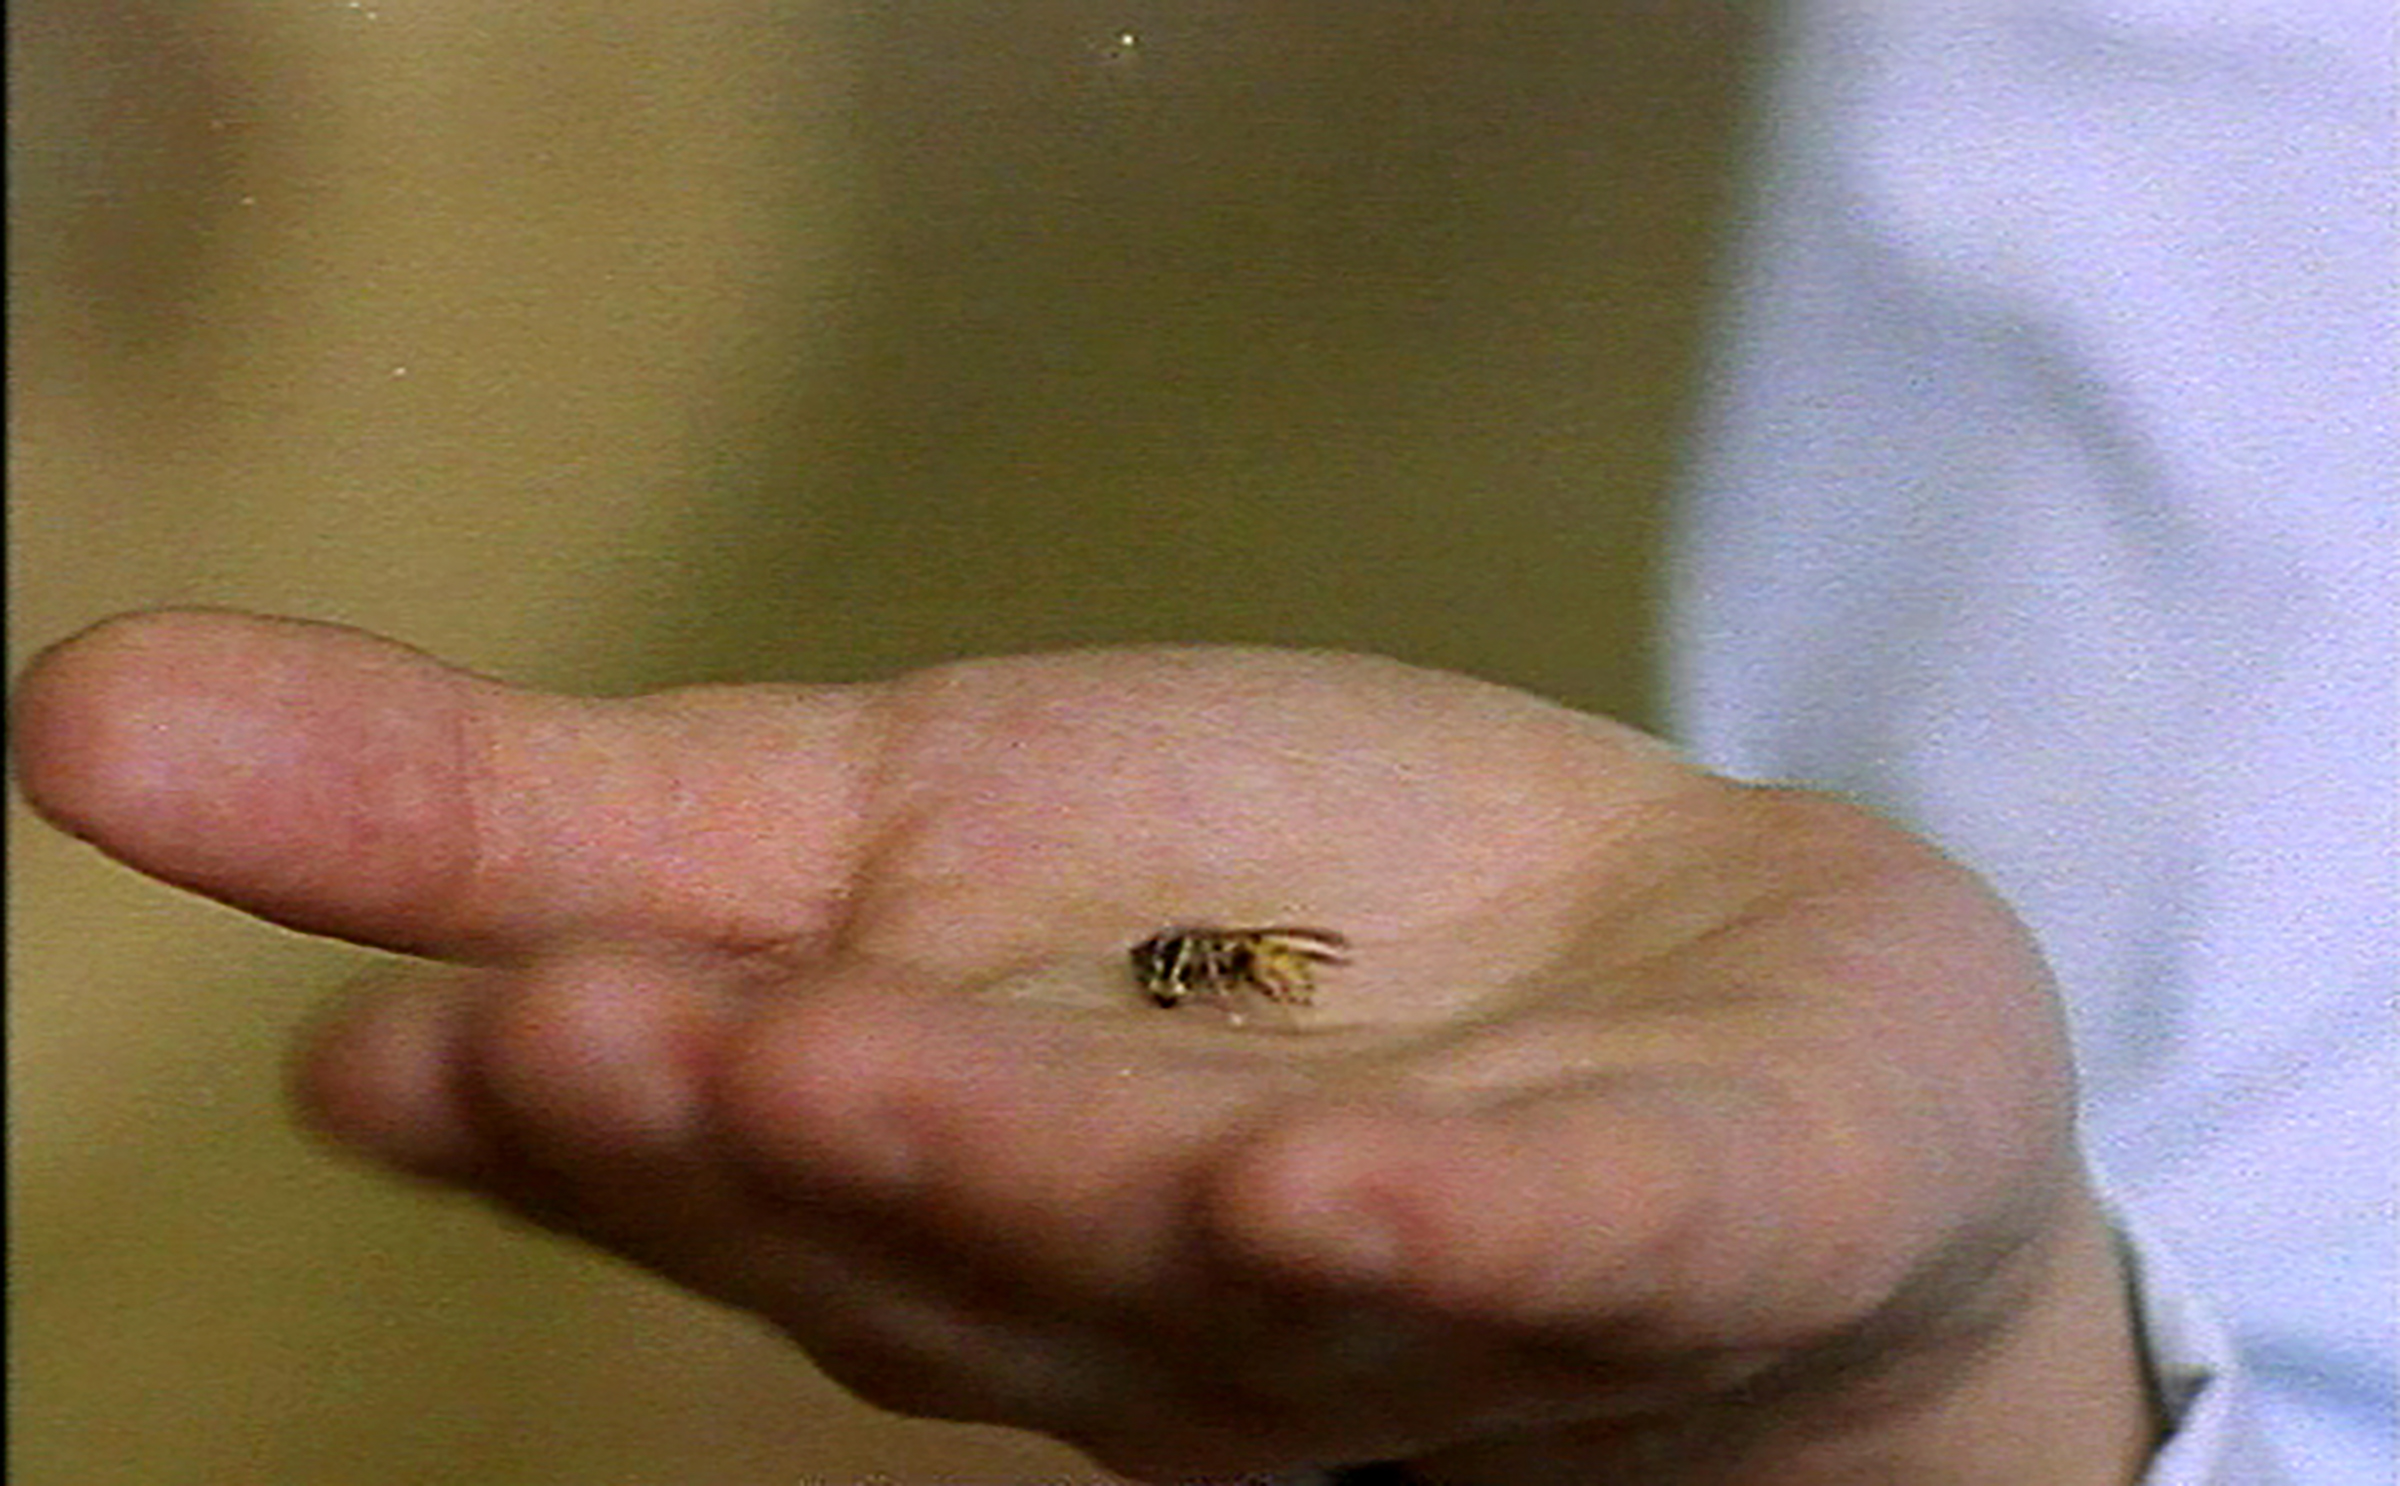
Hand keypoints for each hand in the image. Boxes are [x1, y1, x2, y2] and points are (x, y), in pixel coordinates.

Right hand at [13, 611, 2152, 1483]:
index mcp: (928, 1171)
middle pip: (924, 1215)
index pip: (716, 1144)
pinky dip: (1430, 1225)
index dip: (556, 1108)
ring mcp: (1394, 1284)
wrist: (1707, 1021)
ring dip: (1002, 1165)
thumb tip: (96, 720)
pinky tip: (1313, 1180)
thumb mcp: (895, 816)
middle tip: (556, 1030)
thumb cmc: (1277, 929)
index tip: (391, 1043)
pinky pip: (1544, 1245)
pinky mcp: (1657, 1221)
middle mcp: (1121, 1284)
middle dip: (742, 1130)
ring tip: (818, 1052)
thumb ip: (548, 812)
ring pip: (1177, 1248)